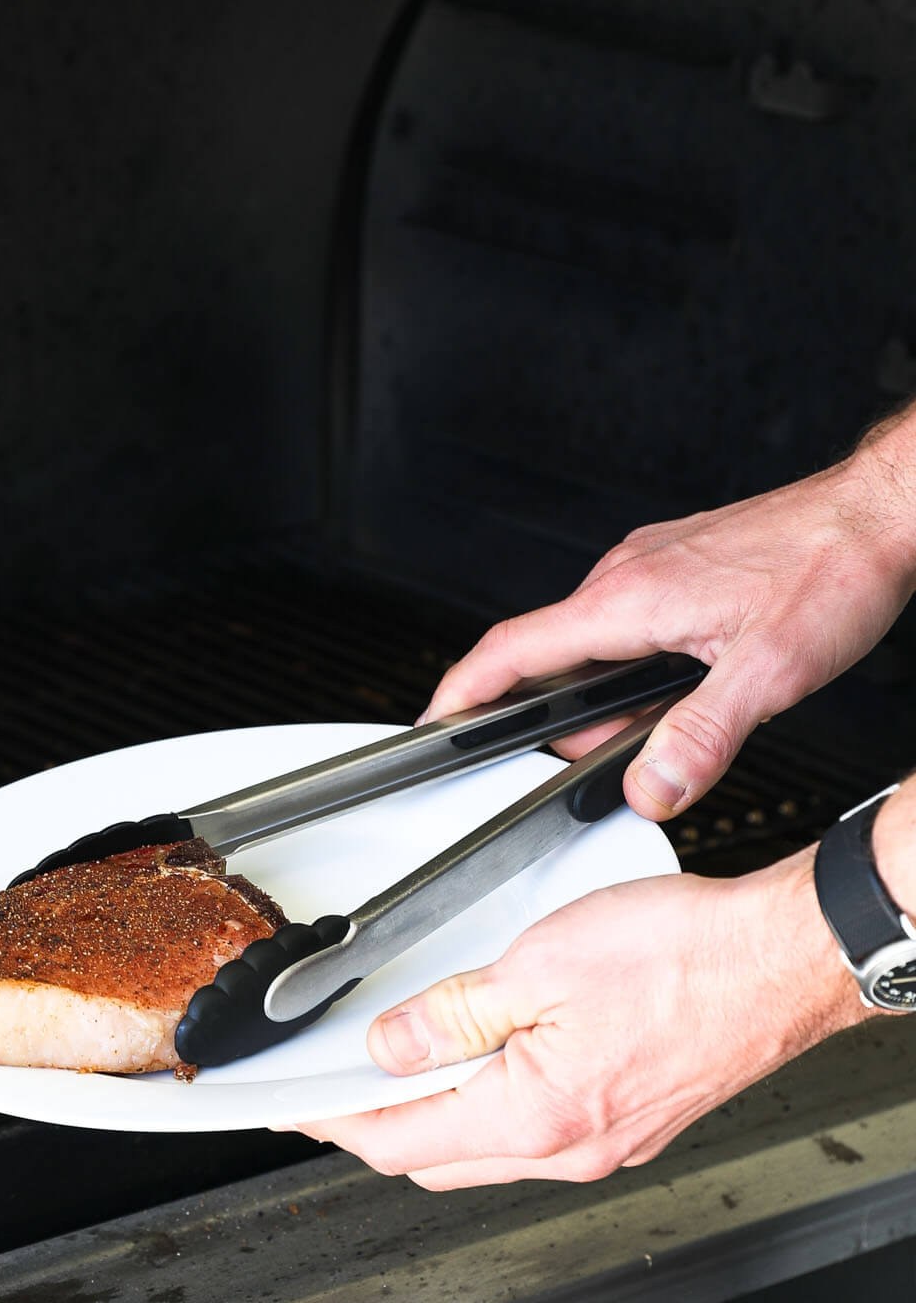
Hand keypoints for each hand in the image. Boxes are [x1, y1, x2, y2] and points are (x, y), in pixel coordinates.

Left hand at [293, 852, 866, 1189]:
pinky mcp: (633, 1124)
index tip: (296, 1103)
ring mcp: (607, 1145)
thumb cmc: (690, 956)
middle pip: (437, 1157)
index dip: (334, 1119)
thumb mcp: (539, 964)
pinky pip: (537, 1132)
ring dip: (437, 1115)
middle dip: (377, 1125)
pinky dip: (492, 1105)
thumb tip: (390, 1046)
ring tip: (403, 1065)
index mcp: (535, 1117)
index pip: (399, 1141)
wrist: (786, 959)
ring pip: (487, 1150)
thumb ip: (452, 1014)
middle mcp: (572, 1149)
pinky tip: (487, 1063)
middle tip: (337, 1085)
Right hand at [423, 428, 915, 821]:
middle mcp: (626, 577)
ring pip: (591, 648)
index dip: (460, 693)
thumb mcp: (770, 675)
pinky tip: (683, 689)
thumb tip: (650, 789)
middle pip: (548, 661)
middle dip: (559, 722)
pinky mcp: (676, 569)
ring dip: (605, 700)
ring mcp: (648, 568)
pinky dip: (632, 672)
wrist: (882, 513)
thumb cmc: (833, 568)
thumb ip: (701, 740)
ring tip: (660, 727)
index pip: (511, 650)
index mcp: (627, 600)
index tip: (432, 727)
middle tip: (597, 762)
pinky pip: (626, 629)